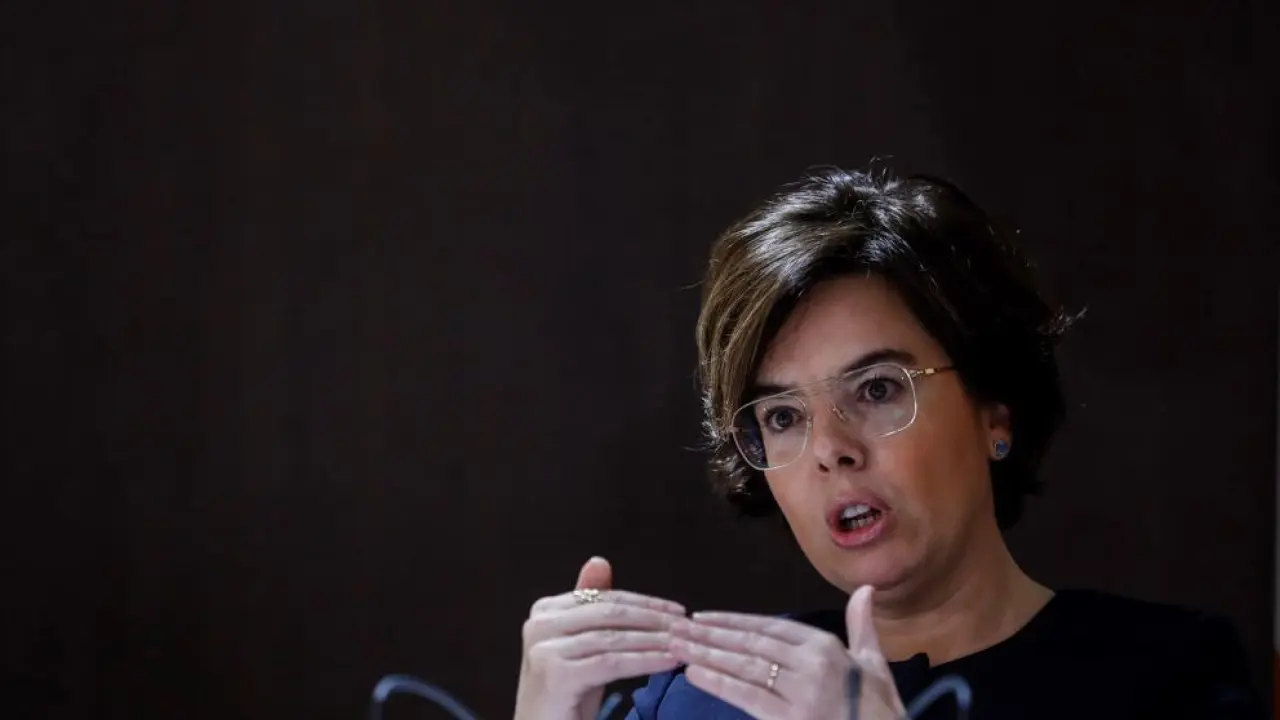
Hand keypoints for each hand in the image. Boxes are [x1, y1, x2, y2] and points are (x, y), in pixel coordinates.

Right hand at [513, 557, 684, 719]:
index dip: (644, 603)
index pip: (604, 598)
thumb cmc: (565, 697)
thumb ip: (591, 608)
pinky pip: (612, 662)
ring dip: (655, 640)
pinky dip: (645, 660)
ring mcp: (544, 648)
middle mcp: (539, 624)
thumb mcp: (582, 647)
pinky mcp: (555, 673)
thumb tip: (600, 561)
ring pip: (614, 638)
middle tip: (687, 625)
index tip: (678, 610)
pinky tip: (669, 662)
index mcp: (544, 610)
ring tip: (684, 643)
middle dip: (653, 619)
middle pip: (609, 614)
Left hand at [668, 586, 904, 719]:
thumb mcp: (875, 664)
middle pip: (751, 644)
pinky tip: (695, 674)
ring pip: (745, 667)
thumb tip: (865, 590)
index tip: (703, 617)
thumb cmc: (879, 708)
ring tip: (676, 646)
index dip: (733, 621)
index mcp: (827, 646)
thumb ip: (862, 627)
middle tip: (676, 627)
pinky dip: (719, 683)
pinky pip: (748, 697)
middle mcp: (812, 664)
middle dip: (710, 634)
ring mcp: (801, 693)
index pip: (770, 627)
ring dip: (706, 654)